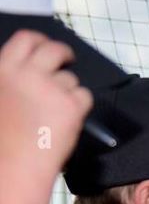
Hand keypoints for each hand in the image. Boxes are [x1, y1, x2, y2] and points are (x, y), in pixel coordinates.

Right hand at [0, 30, 92, 177]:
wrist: (13, 164)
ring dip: (68, 90)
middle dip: (64, 53)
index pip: (26, 39)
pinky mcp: (71, 105)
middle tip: (69, 60)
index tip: (46, 45)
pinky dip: (80, 105)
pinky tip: (68, 119)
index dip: (41, 40)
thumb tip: (28, 71)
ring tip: (56, 111)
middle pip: (54, 49)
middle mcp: (27, 72)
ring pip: (70, 78)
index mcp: (4, 69)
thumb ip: (11, 80)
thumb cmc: (4, 138)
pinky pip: (84, 96)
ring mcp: (51, 87)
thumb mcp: (0, 96)